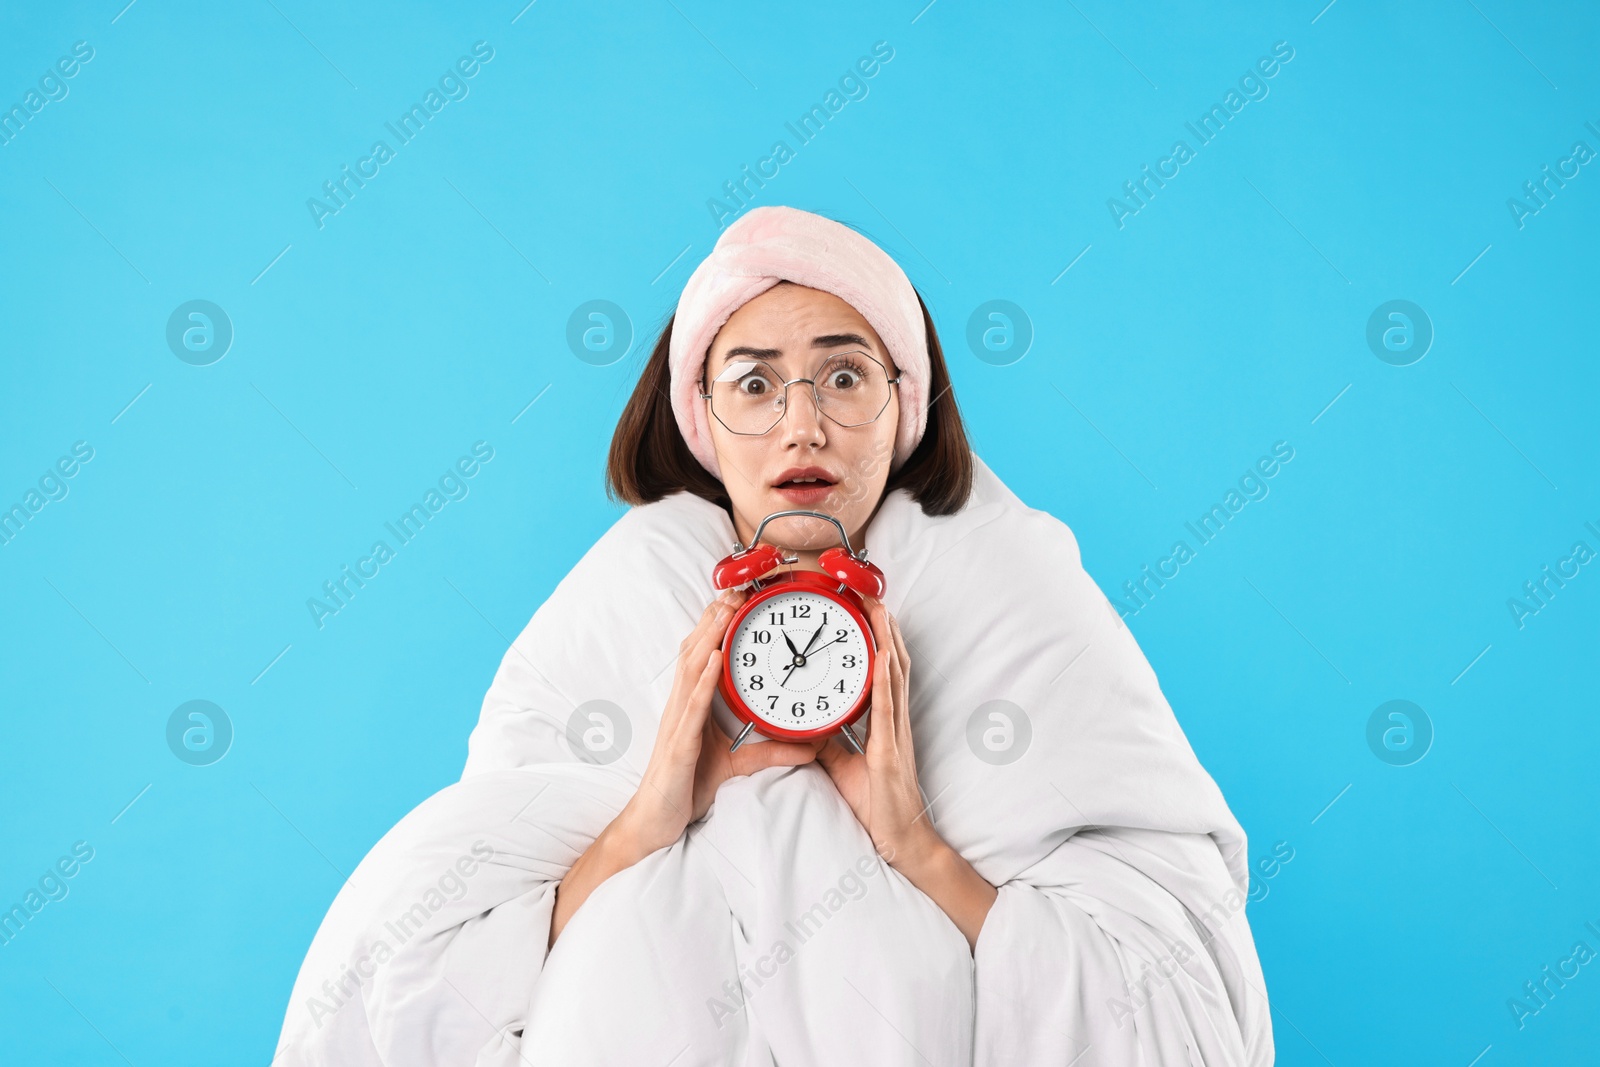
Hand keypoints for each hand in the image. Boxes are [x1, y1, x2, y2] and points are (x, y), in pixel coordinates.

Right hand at [619, 586, 825, 854]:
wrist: (656, 823)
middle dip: (714, 617)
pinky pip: (692, 706)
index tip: (737, 597)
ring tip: (727, 607)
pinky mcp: (678, 744)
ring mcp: (677, 722)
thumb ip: (771, 751)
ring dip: (709, 635)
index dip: (717, 624)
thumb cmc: (686, 787)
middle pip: (696, 650)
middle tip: (735, 587)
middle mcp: (682, 706)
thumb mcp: (737, 764)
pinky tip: (716, 658)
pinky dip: (704, 679)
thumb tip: (810, 747)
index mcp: (692, 705)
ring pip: (692, 668)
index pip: (703, 654)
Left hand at [816, 596, 943, 868]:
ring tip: (879, 611)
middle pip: (892, 664)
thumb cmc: (878, 806)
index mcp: (884, 724)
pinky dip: (884, 680)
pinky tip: (881, 657)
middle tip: (874, 597)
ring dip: (887, 641)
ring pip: (894, 677)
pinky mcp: (890, 751)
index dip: (878, 641)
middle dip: (884, 629)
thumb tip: (806, 725)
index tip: (868, 614)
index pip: (883, 673)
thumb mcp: (843, 767)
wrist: (902, 841)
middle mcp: (894, 722)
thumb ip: (828, 743)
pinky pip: (886, 709)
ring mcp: (895, 734)